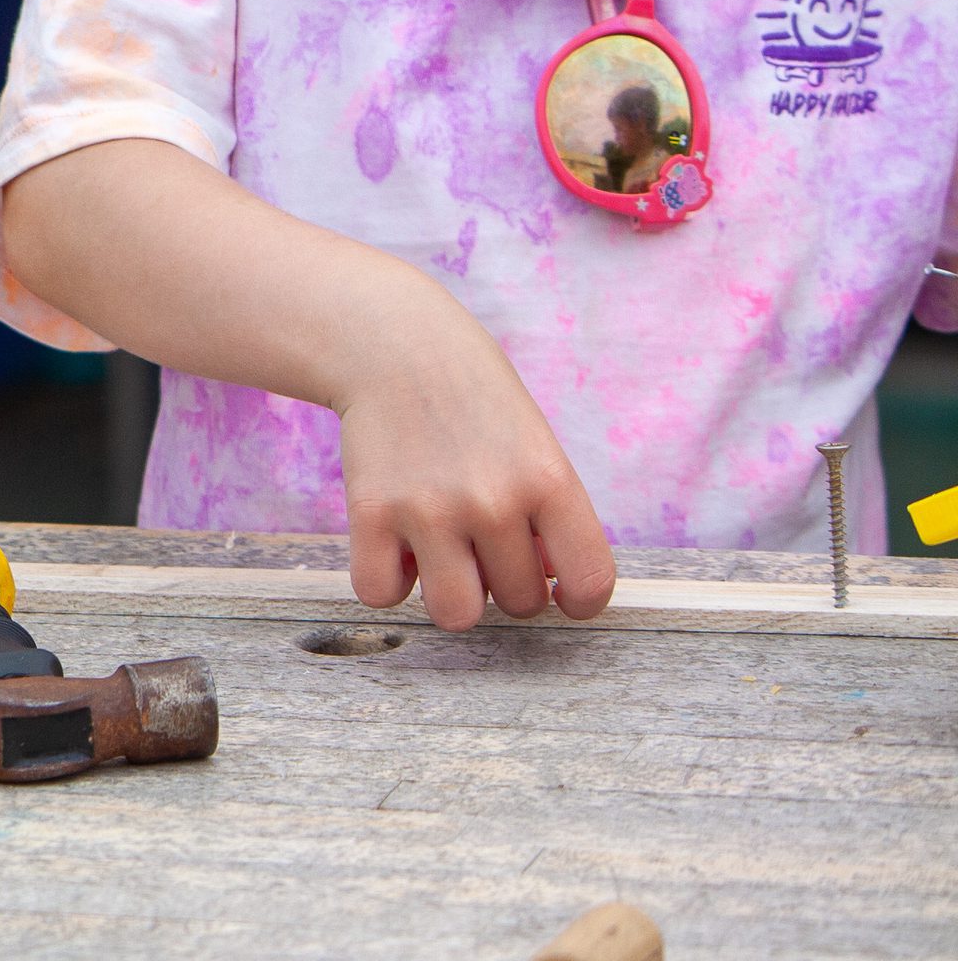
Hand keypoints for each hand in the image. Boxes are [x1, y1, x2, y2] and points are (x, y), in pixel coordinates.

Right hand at [329, 291, 617, 628]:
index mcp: (550, 480)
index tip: (560, 592)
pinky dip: (387, 581)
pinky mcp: (370, 512)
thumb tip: (543, 588)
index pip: (590, 582)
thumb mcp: (534, 447)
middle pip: (518, 603)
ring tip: (442, 556)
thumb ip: (548, 517)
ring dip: (451, 593)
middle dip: (504, 583)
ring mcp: (429, 509)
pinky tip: (394, 547)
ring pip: (456, 614)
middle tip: (483, 542)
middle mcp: (494, 500)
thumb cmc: (475, 404)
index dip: (579, 600)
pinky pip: (381, 593)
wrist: (393, 346)